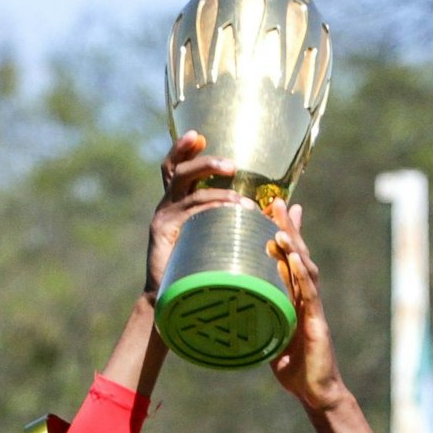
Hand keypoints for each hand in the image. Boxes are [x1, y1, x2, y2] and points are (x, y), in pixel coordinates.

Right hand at [145, 131, 255, 298]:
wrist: (171, 297)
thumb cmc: (198, 267)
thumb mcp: (216, 237)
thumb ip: (234, 219)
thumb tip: (270, 207)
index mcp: (177, 202)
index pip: (175, 167)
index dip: (182, 149)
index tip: (198, 135)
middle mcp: (167, 204)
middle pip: (177, 169)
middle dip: (204, 162)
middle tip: (230, 165)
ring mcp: (163, 216)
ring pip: (186, 189)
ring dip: (218, 191)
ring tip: (244, 203)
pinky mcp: (162, 231)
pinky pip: (189, 213)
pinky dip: (211, 210)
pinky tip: (230, 215)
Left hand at [268, 202, 346, 411]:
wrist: (315, 391)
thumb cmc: (293, 366)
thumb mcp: (271, 335)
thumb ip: (261, 317)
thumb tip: (236, 306)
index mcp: (295, 298)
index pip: (290, 259)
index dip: (284, 232)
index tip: (274, 207)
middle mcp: (307, 297)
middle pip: (298, 255)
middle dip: (287, 227)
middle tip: (275, 201)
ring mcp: (314, 308)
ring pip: (305, 269)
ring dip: (293, 244)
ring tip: (279, 223)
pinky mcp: (317, 322)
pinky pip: (309, 293)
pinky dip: (300, 273)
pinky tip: (292, 257)